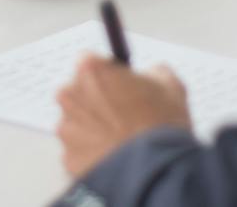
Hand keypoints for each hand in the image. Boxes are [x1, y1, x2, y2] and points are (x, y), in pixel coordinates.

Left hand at [56, 54, 191, 177]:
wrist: (155, 173)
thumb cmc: (160, 128)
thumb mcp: (170, 86)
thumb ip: (153, 72)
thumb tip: (151, 75)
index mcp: (91, 70)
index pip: (91, 63)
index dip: (109, 76)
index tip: (120, 86)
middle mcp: (70, 96)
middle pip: (79, 92)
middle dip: (97, 101)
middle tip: (123, 115)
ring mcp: (66, 129)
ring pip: (77, 123)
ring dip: (93, 129)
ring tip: (121, 140)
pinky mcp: (68, 159)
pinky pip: (78, 152)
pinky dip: (91, 154)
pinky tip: (114, 157)